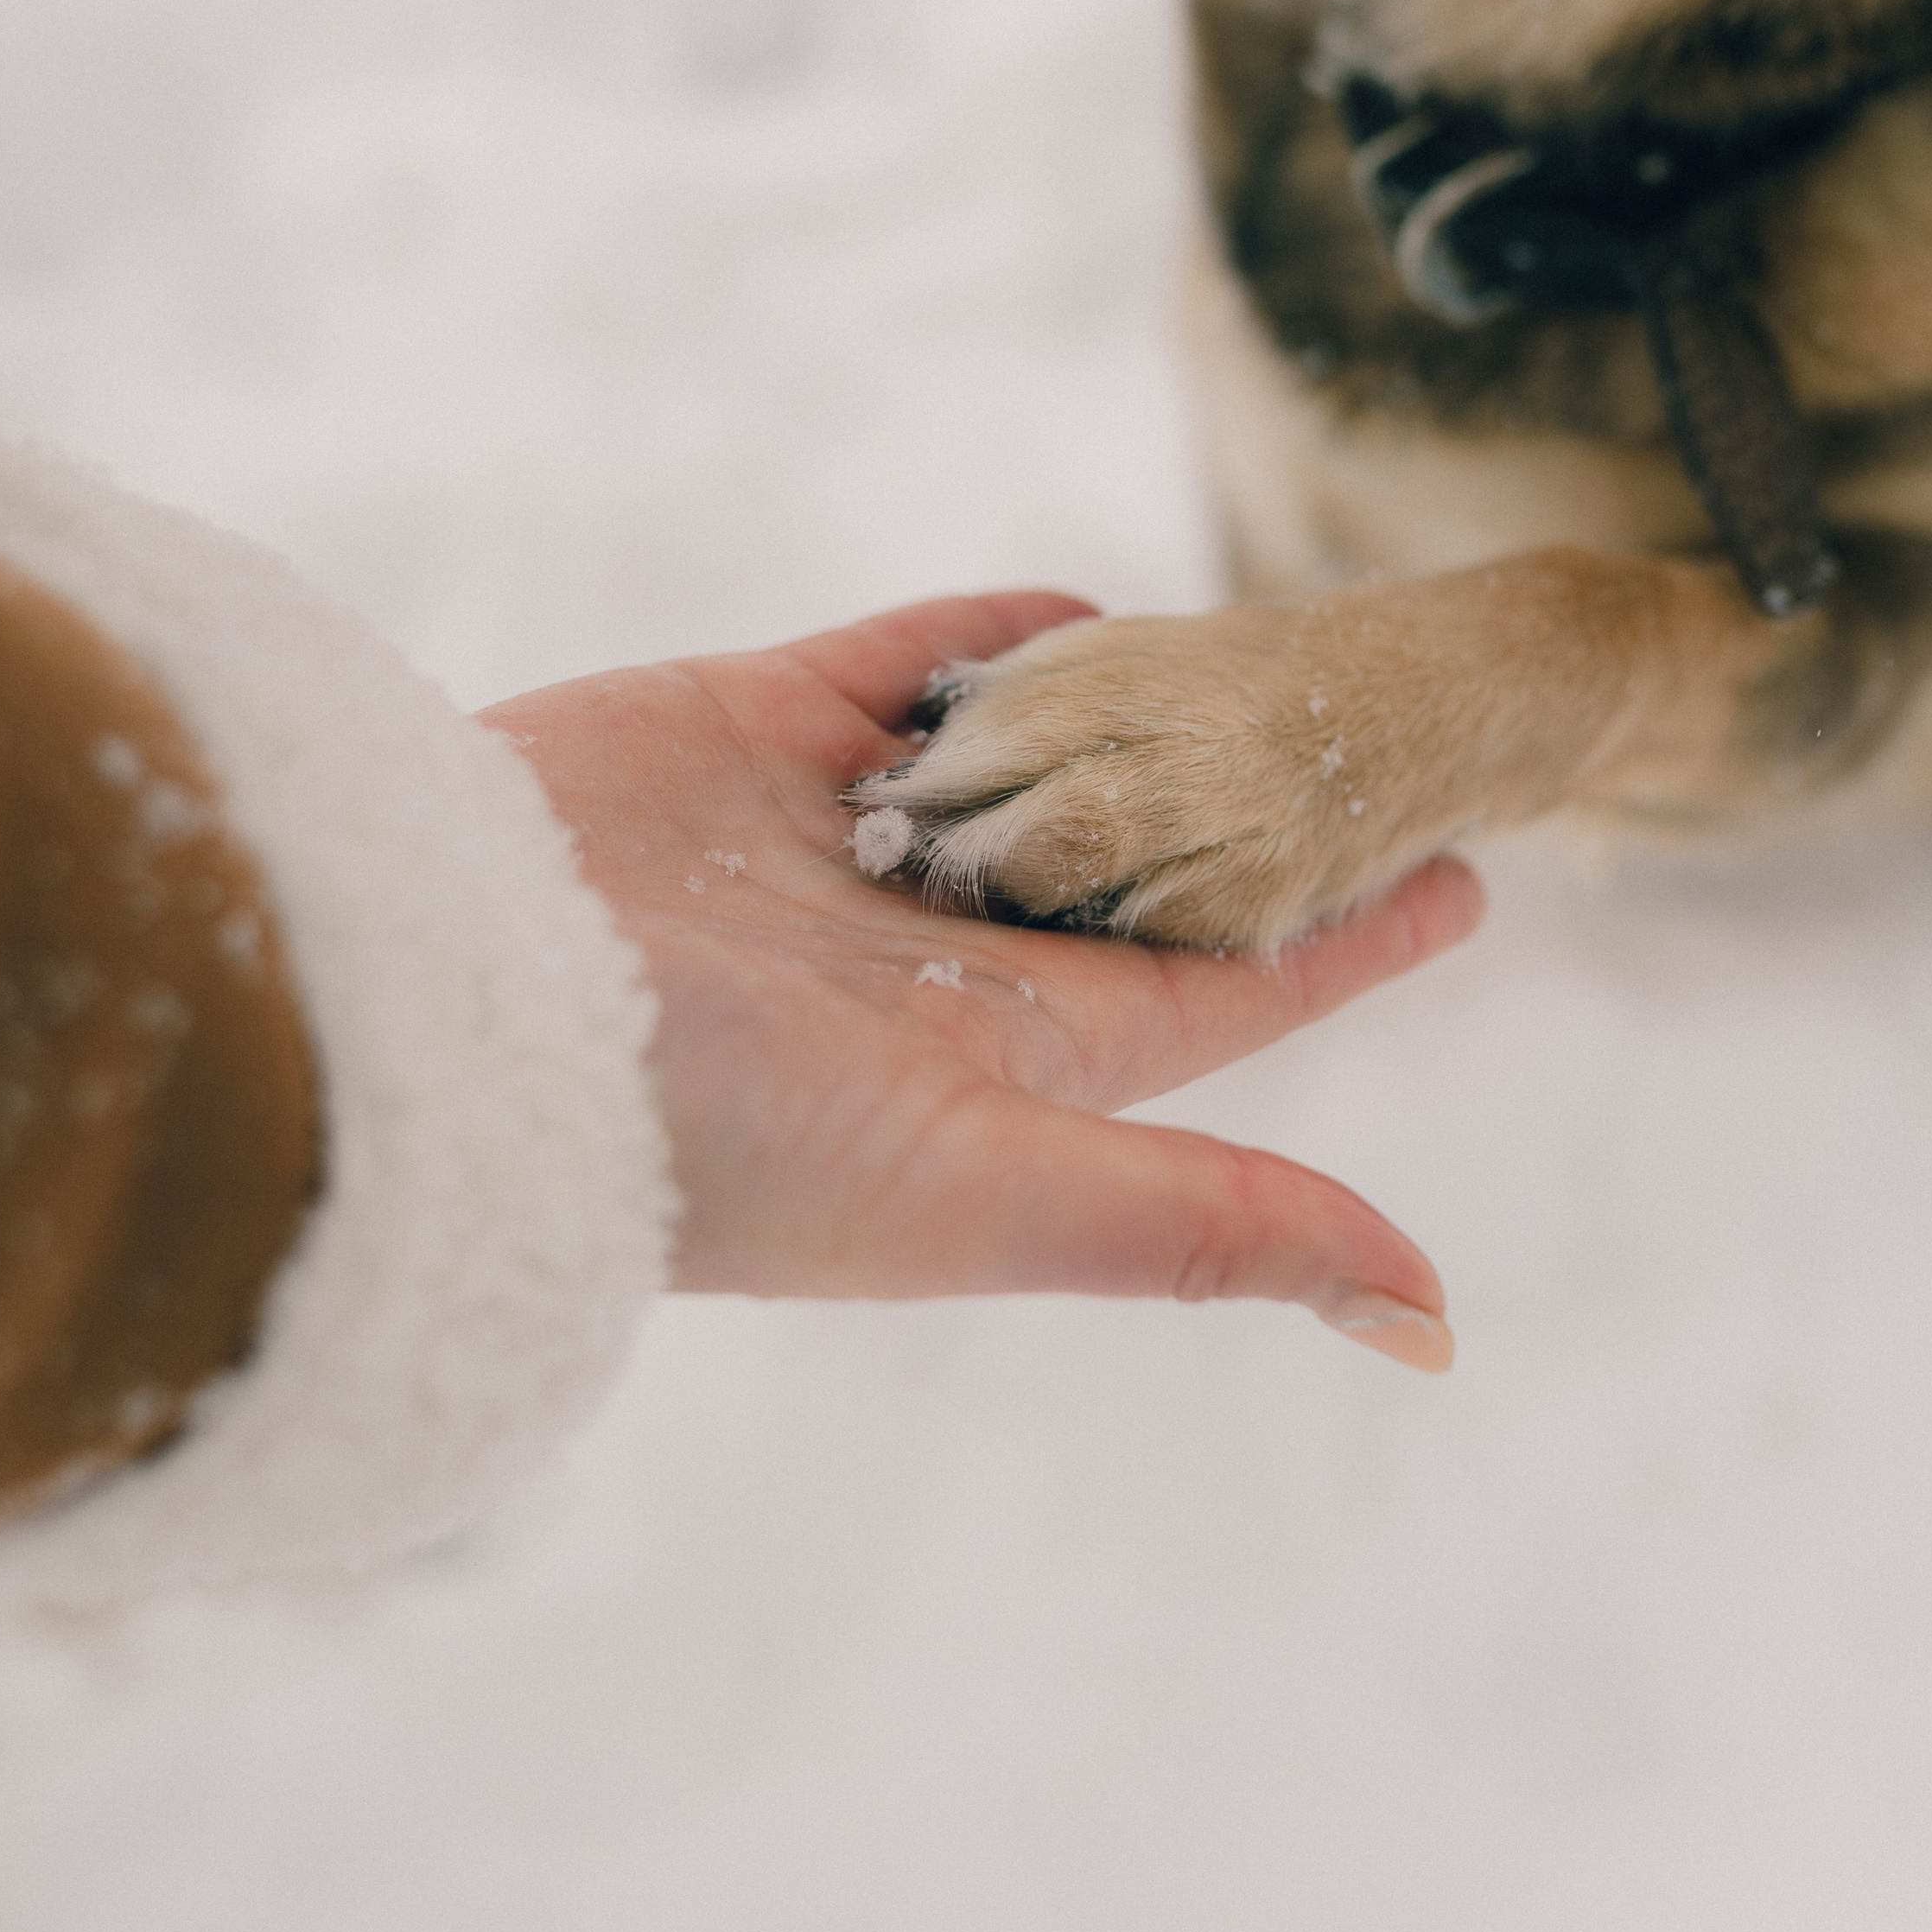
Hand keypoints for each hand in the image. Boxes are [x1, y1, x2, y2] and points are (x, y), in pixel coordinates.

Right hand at [481, 594, 1481, 1369]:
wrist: (465, 1003)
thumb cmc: (725, 1140)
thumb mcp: (993, 1195)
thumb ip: (1207, 1231)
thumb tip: (1432, 1322)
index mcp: (1003, 1059)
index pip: (1221, 991)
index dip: (1344, 940)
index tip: (1465, 875)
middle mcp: (931, 952)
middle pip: (1139, 862)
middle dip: (1246, 808)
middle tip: (1371, 726)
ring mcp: (837, 835)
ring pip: (1030, 754)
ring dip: (1129, 710)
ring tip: (1242, 654)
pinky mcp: (748, 726)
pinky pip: (899, 667)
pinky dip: (986, 638)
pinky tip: (1079, 609)